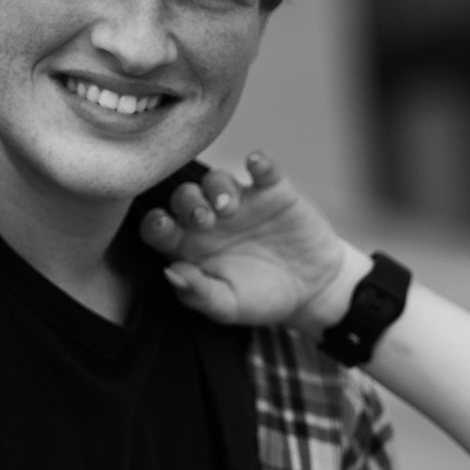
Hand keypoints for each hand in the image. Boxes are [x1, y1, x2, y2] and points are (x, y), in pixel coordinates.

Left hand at [140, 152, 369, 331]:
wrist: (313, 291)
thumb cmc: (262, 300)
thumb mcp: (229, 307)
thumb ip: (198, 293)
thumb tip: (170, 272)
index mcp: (189, 247)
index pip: (159, 226)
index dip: (155, 223)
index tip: (164, 226)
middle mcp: (209, 220)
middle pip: (184, 197)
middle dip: (188, 203)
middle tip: (203, 220)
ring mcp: (241, 203)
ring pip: (217, 179)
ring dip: (218, 187)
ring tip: (229, 208)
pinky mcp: (272, 191)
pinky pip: (263, 168)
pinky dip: (259, 163)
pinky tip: (256, 165)